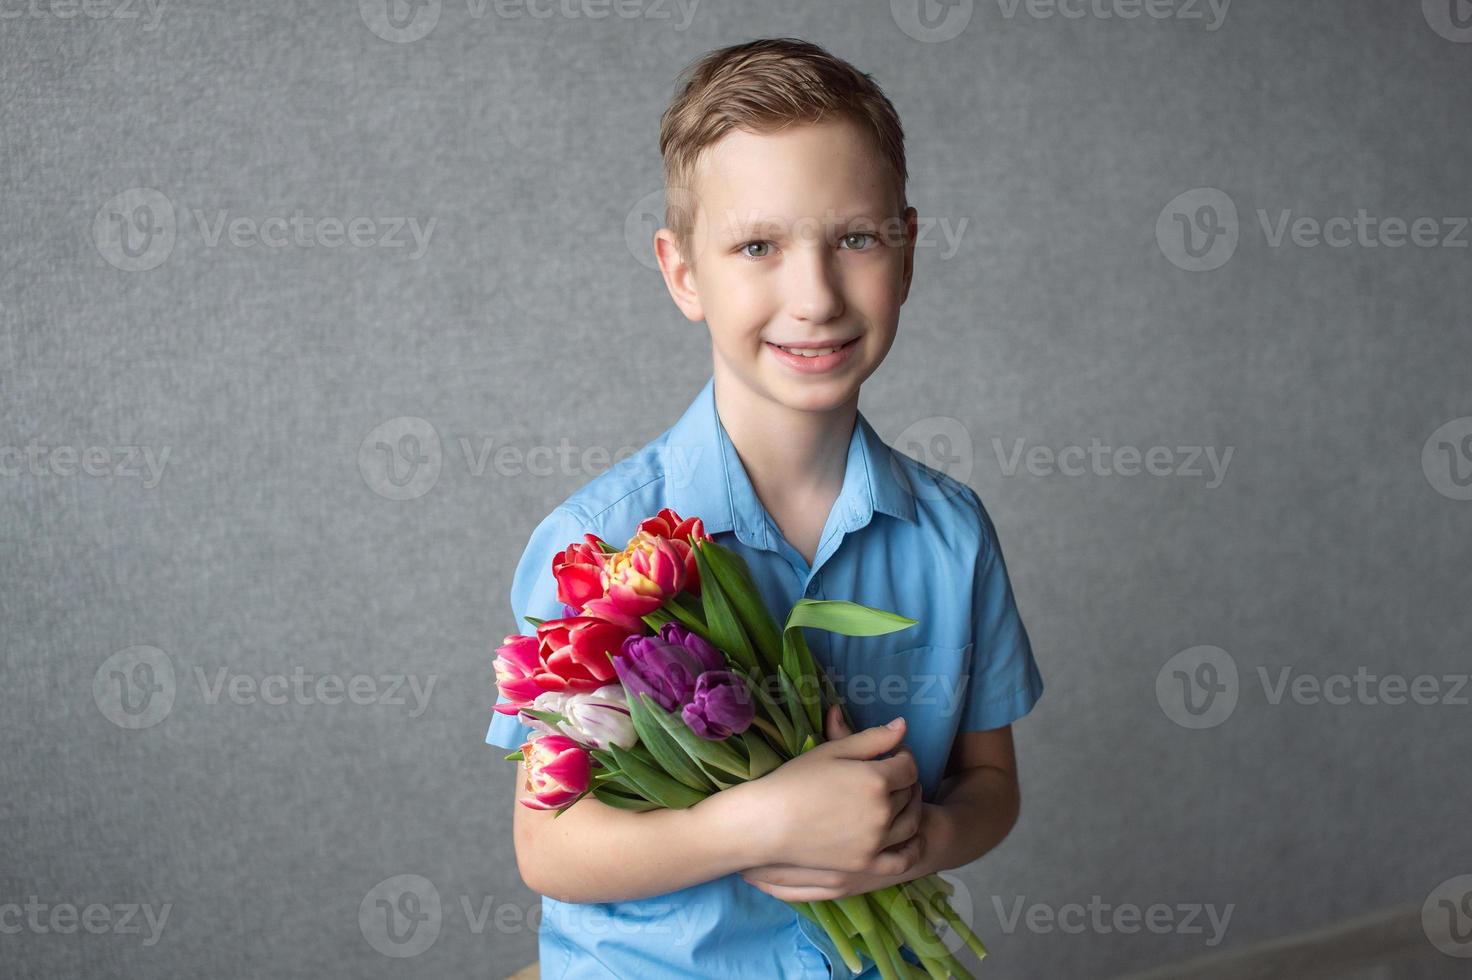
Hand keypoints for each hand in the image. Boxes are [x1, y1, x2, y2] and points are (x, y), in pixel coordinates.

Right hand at [733, 704, 923, 881]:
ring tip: (896, 802)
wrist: (767, 823)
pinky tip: (907, 838)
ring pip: (911, 823)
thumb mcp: (832, 751)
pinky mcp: (866, 865)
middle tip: (890, 777)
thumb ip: (871, 738)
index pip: (909, 766)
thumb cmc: (794, 781)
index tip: (892, 757)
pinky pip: (903, 860)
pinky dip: (912, 848)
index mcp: (875, 780)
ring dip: (911, 809)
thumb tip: (903, 725)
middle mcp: (882, 812)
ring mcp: (876, 842)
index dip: (902, 758)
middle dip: (904, 781)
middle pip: (909, 793)